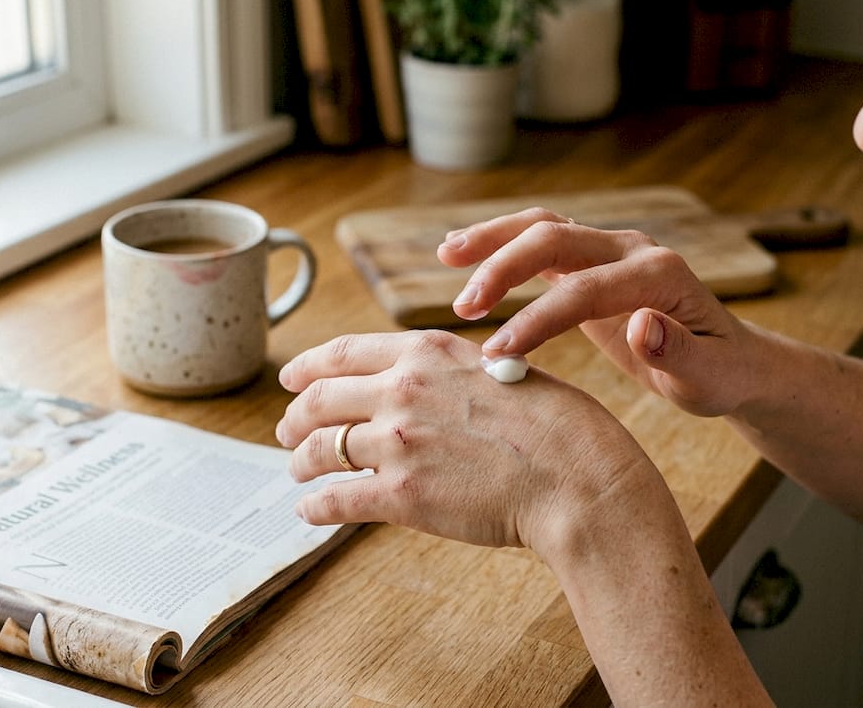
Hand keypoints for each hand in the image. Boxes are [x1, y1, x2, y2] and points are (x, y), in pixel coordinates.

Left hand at [275, 330, 656, 553]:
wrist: (577, 475)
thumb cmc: (558, 425)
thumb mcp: (500, 366)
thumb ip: (450, 374)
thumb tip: (424, 386)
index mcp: (427, 351)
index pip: (344, 352)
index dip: (308, 367)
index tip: (292, 378)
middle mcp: (402, 389)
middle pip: (320, 399)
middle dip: (295, 417)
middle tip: (286, 431)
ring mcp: (397, 442)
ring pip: (319, 449)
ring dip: (301, 461)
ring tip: (298, 471)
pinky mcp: (400, 495)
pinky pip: (336, 500)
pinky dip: (315, 506)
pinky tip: (310, 511)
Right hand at [438, 207, 760, 416]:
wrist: (729, 358)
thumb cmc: (719, 374)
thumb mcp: (710, 378)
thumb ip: (679, 353)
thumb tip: (642, 324)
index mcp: (659, 275)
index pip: (586, 289)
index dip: (538, 318)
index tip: (498, 353)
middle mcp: (632, 249)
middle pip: (556, 238)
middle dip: (504, 268)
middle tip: (463, 309)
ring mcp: (610, 249)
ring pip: (543, 226)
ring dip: (493, 238)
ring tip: (446, 256)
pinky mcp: (591, 260)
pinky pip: (541, 240)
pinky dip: (501, 243)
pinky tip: (462, 255)